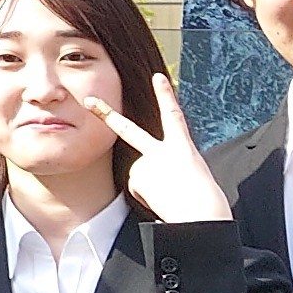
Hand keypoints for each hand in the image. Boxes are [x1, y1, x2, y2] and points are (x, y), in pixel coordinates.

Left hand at [98, 74, 229, 223]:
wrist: (201, 215)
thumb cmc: (204, 203)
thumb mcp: (193, 177)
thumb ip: (169, 168)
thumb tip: (150, 175)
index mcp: (184, 148)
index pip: (174, 116)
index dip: (165, 96)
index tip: (158, 78)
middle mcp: (162, 151)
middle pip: (128, 129)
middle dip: (106, 114)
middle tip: (88, 102)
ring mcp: (147, 163)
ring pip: (139, 175)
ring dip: (152, 189)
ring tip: (170, 197)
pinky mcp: (137, 177)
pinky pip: (138, 189)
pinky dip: (148, 198)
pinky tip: (162, 202)